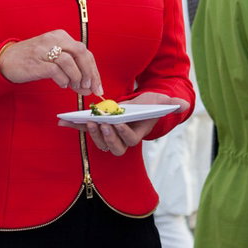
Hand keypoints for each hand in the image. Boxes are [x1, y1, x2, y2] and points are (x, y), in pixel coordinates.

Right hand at [0, 32, 101, 96]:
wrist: (6, 60)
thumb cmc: (32, 60)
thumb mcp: (53, 57)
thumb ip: (72, 68)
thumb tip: (89, 86)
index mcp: (61, 36)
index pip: (85, 51)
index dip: (94, 70)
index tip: (97, 86)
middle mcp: (54, 39)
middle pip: (81, 53)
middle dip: (89, 73)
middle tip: (90, 88)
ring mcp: (44, 49)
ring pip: (70, 61)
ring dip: (76, 78)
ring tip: (74, 87)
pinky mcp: (36, 61)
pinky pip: (56, 71)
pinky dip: (63, 80)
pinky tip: (62, 84)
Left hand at [58, 91, 186, 156]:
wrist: (139, 106)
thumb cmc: (150, 105)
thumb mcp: (162, 101)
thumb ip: (173, 103)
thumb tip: (185, 105)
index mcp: (136, 135)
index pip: (129, 140)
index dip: (122, 133)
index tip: (116, 123)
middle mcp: (122, 140)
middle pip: (113, 146)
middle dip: (106, 136)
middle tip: (100, 124)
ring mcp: (108, 136)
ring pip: (99, 141)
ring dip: (92, 133)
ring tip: (87, 121)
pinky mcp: (97, 129)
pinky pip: (84, 131)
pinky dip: (73, 127)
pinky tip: (62, 122)